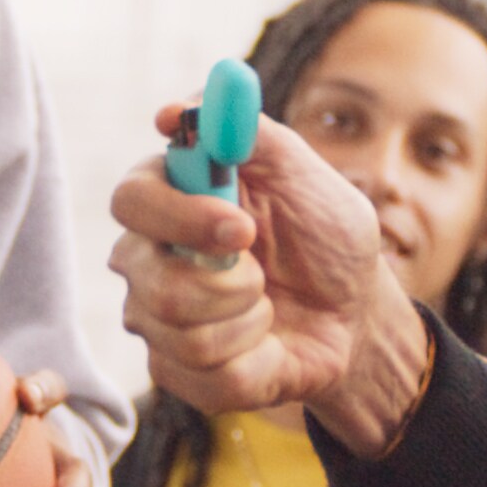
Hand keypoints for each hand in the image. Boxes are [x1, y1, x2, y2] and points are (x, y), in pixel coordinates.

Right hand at [110, 110, 407, 422]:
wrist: (354, 316)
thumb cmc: (324, 237)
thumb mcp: (304, 175)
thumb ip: (249, 133)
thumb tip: (178, 111)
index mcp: (169, 197)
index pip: (132, 199)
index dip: (180, 215)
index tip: (241, 226)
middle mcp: (147, 257)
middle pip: (143, 275)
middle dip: (224, 281)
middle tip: (265, 273)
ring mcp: (155, 318)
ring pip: (178, 330)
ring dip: (250, 318)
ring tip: (271, 305)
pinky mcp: (174, 370)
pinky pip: (204, 376)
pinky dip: (255, 361)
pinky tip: (265, 344)